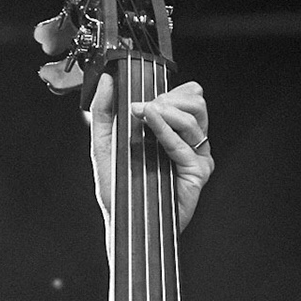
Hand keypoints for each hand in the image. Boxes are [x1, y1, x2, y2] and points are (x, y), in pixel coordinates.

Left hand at [89, 75, 212, 232]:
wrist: (122, 219)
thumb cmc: (117, 187)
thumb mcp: (104, 143)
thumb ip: (103, 111)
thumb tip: (106, 80)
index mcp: (172, 131)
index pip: (188, 96)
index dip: (170, 89)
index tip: (141, 98)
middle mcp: (187, 141)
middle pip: (195, 102)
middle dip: (167, 98)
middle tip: (143, 109)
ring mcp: (195, 156)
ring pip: (195, 117)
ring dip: (167, 110)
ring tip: (146, 116)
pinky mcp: (197, 171)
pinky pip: (186, 142)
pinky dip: (167, 129)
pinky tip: (150, 122)